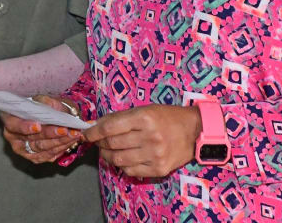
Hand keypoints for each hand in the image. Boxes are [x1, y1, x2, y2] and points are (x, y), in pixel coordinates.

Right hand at [1, 95, 82, 163]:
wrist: (48, 116)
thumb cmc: (41, 107)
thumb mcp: (43, 99)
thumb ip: (45, 102)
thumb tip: (49, 104)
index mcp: (10, 119)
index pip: (13, 125)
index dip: (25, 127)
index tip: (38, 126)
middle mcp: (13, 136)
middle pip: (31, 139)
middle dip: (50, 134)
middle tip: (64, 130)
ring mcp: (23, 149)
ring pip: (41, 149)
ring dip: (59, 142)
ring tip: (73, 134)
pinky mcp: (34, 157)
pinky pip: (47, 156)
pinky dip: (60, 148)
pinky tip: (70, 141)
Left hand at [82, 104, 201, 177]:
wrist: (195, 131)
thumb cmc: (167, 117)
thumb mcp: (145, 110)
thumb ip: (121, 118)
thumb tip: (97, 125)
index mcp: (144, 118)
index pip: (109, 127)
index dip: (93, 132)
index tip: (86, 133)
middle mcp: (149, 137)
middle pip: (112, 144)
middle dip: (100, 143)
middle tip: (98, 141)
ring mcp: (155, 155)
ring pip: (118, 160)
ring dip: (107, 156)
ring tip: (107, 151)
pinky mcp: (159, 169)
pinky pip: (131, 171)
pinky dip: (122, 165)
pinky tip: (123, 158)